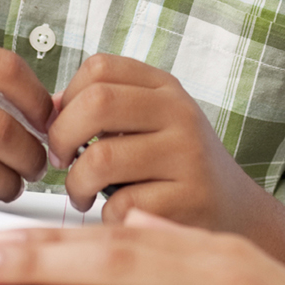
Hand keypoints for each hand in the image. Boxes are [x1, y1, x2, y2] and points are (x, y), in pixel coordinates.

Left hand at [48, 54, 271, 229]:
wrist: (237, 212)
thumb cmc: (178, 168)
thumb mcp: (151, 123)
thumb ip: (105, 110)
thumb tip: (47, 109)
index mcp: (164, 88)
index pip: (99, 67)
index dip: (66, 98)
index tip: (62, 126)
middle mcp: (180, 114)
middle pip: (97, 102)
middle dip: (61, 136)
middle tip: (60, 160)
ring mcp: (187, 156)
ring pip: (101, 157)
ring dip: (76, 184)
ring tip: (83, 194)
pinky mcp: (188, 200)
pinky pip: (120, 204)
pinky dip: (105, 216)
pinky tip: (116, 216)